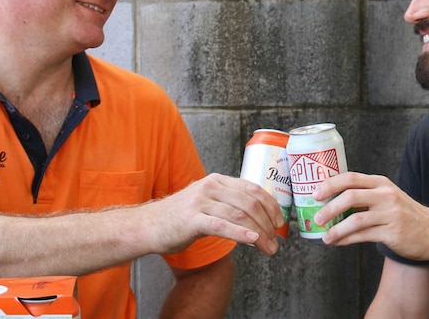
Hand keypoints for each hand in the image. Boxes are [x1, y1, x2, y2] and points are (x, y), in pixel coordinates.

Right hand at [146, 173, 284, 255]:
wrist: (148, 225)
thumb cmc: (179, 217)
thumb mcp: (206, 201)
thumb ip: (228, 204)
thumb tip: (257, 220)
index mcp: (217, 180)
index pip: (252, 188)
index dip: (271, 205)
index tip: (280, 222)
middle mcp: (210, 186)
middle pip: (250, 203)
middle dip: (267, 224)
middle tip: (275, 242)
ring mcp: (200, 201)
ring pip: (239, 215)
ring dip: (259, 233)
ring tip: (268, 248)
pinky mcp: (192, 219)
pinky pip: (221, 225)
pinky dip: (240, 233)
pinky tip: (252, 240)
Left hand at [311, 172, 428, 258]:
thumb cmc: (406, 214)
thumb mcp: (388, 197)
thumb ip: (365, 196)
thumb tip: (332, 202)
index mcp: (381, 183)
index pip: (351, 178)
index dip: (330, 184)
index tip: (315, 194)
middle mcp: (386, 195)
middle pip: (350, 196)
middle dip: (329, 208)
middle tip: (317, 218)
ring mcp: (390, 214)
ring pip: (355, 219)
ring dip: (336, 229)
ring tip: (325, 237)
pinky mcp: (393, 233)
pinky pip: (363, 236)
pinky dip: (346, 239)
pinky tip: (338, 242)